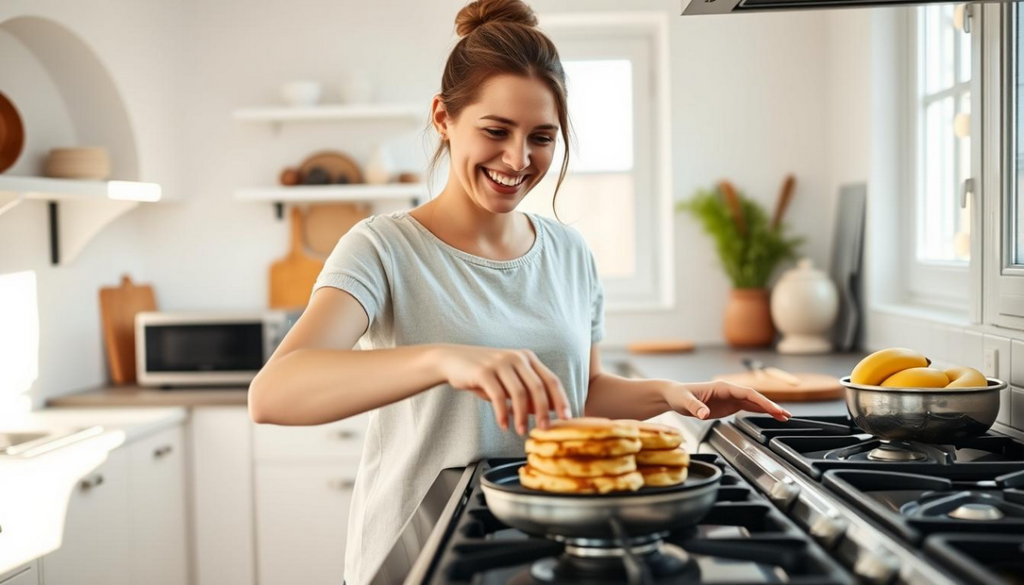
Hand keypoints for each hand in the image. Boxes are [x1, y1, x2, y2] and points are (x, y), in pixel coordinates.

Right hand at [436, 344, 571, 434]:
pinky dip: (502, 414)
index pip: (551, 379)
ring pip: (519, 393)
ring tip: (521, 431)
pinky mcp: (484, 371)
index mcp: (527, 358)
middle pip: (538, 387)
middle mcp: (517, 358)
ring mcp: (501, 363)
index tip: (567, 418)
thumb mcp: (508, 381)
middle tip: (545, 430)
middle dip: (544, 411)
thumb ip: (526, 393)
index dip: (561, 399)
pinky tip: (504, 425)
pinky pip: (498, 397)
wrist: (452, 360)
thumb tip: (546, 412)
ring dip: (522, 416)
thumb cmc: (483, 373)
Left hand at [663, 380, 791, 421]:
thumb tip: (704, 414)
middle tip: (785, 415)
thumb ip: (695, 407)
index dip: (762, 401)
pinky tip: (771, 416)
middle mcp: (729, 391)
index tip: (773, 409)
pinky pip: (749, 407)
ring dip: (769, 409)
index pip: (747, 393)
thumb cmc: (679, 396)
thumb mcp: (684, 402)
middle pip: (755, 397)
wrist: (674, 396)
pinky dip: (760, 412)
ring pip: (754, 402)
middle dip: (771, 406)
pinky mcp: (729, 405)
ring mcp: (730, 398)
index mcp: (722, 387)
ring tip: (784, 417)